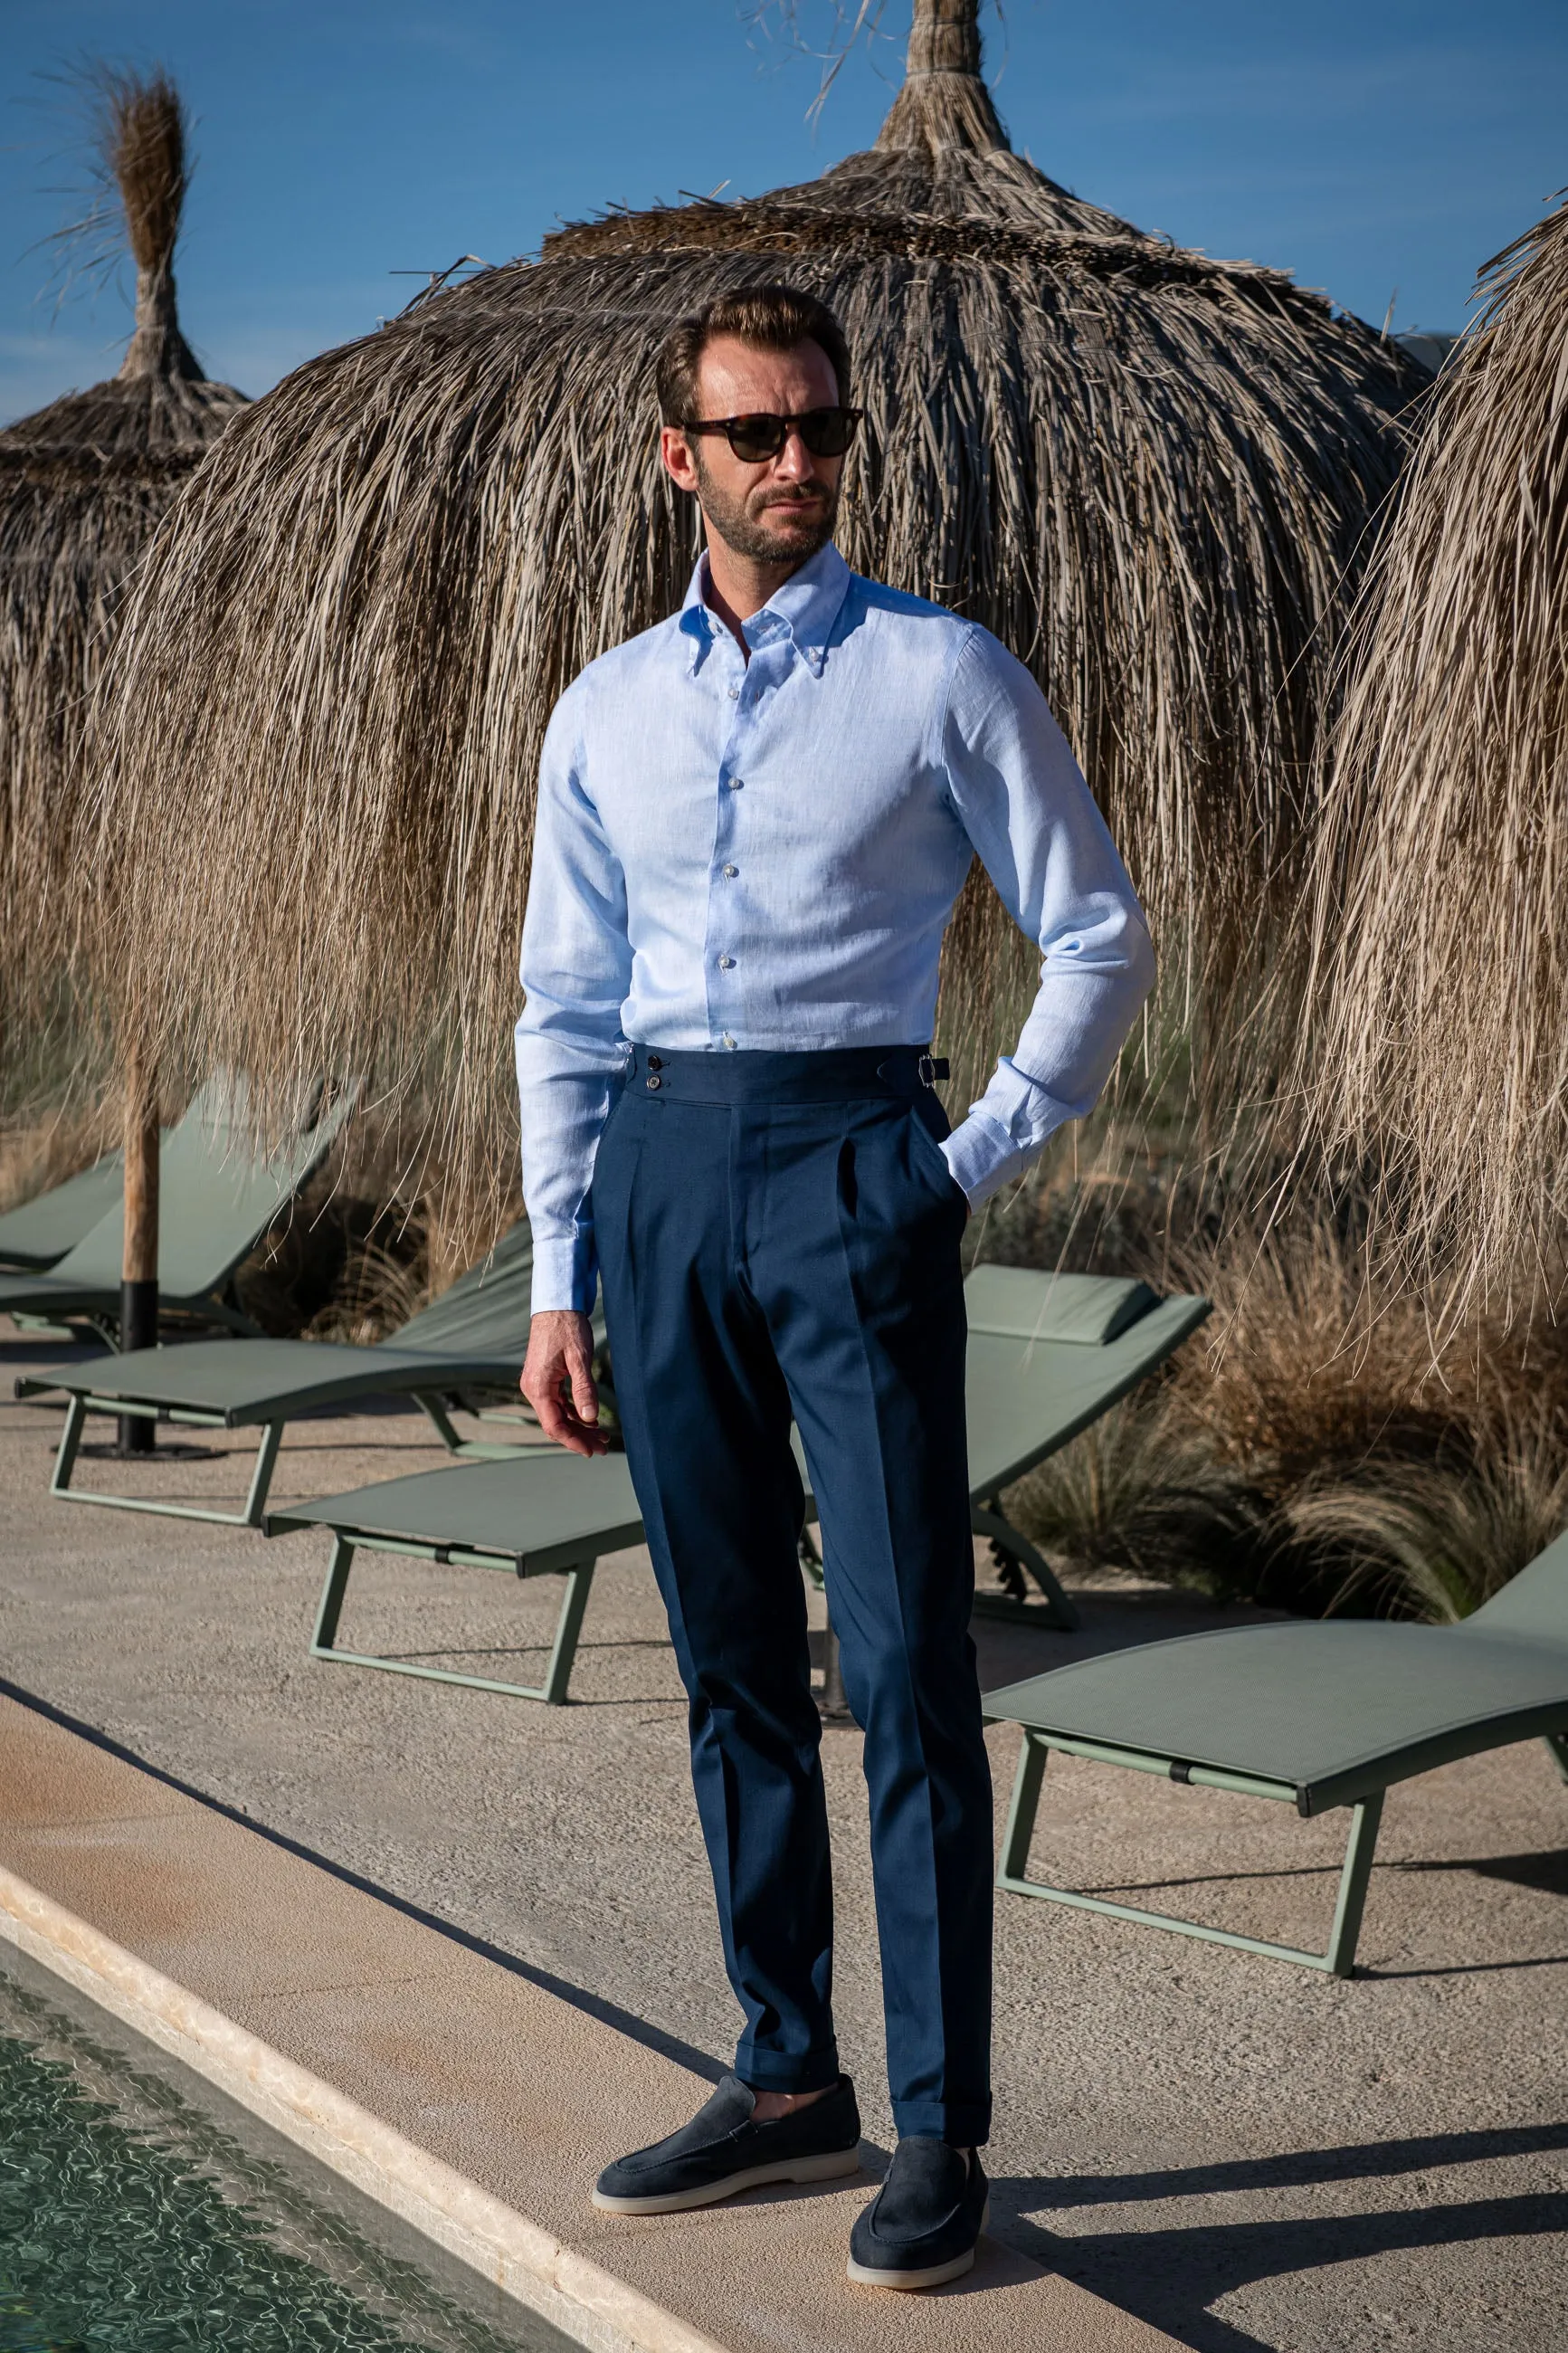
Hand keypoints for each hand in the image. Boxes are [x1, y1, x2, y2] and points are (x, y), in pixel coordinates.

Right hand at [521, 1309, 607, 1455]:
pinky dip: (573, 1413)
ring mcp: (537, 1384)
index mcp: (538, 1387)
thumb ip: (584, 1390)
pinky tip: (590, 1419)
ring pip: (557, 1415)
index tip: (592, 1451)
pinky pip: (557, 1403)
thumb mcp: (579, 1359)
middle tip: (604, 1446)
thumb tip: (590, 1419)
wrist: (556, 1305)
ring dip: (578, 1426)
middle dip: (579, 1437)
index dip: (573, 1441)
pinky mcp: (544, 1379)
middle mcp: (533, 1389)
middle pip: (555, 1423)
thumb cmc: (567, 1328)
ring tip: (602, 1435)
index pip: (554, 1425)